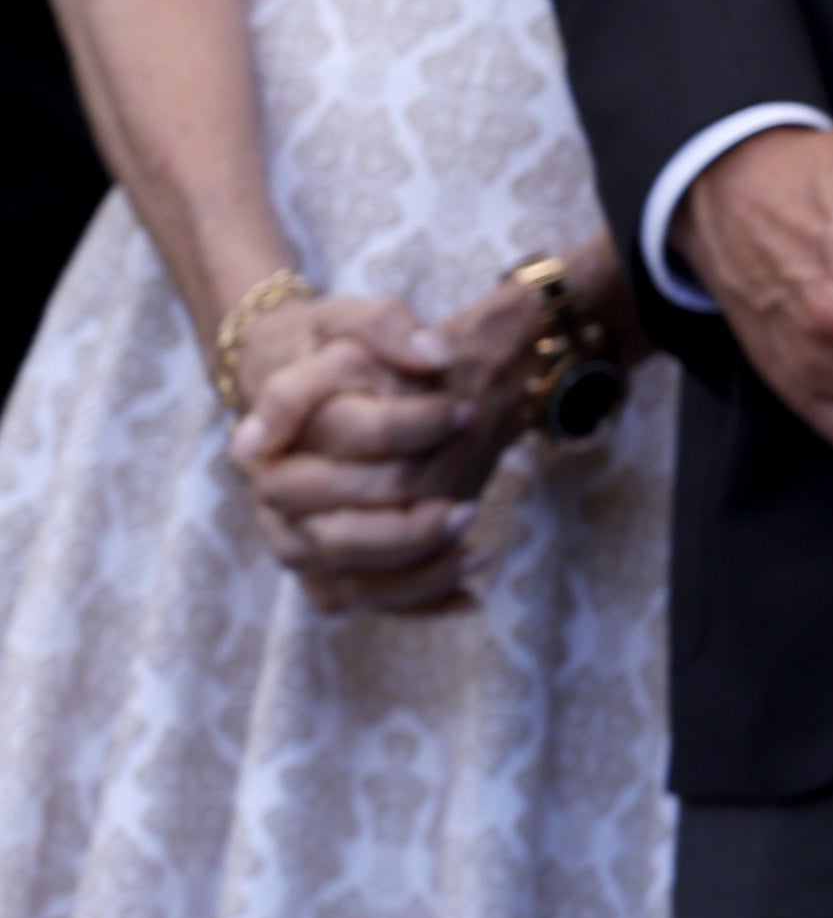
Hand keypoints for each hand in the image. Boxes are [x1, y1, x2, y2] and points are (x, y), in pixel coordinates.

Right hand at [228, 293, 486, 613]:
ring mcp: (290, 535)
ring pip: (342, 579)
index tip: (463, 410)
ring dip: (411, 575)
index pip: (337, 440)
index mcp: (274, 436)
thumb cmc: (333, 347)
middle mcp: (272, 496)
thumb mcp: (355, 316)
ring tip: (476, 551)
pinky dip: (411, 601)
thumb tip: (436, 358)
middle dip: (405, 526)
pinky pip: (357, 598)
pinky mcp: (317, 562)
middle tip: (469, 507)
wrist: (310, 380)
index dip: (402, 428)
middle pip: (331, 533)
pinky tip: (469, 595)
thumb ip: (388, 325)